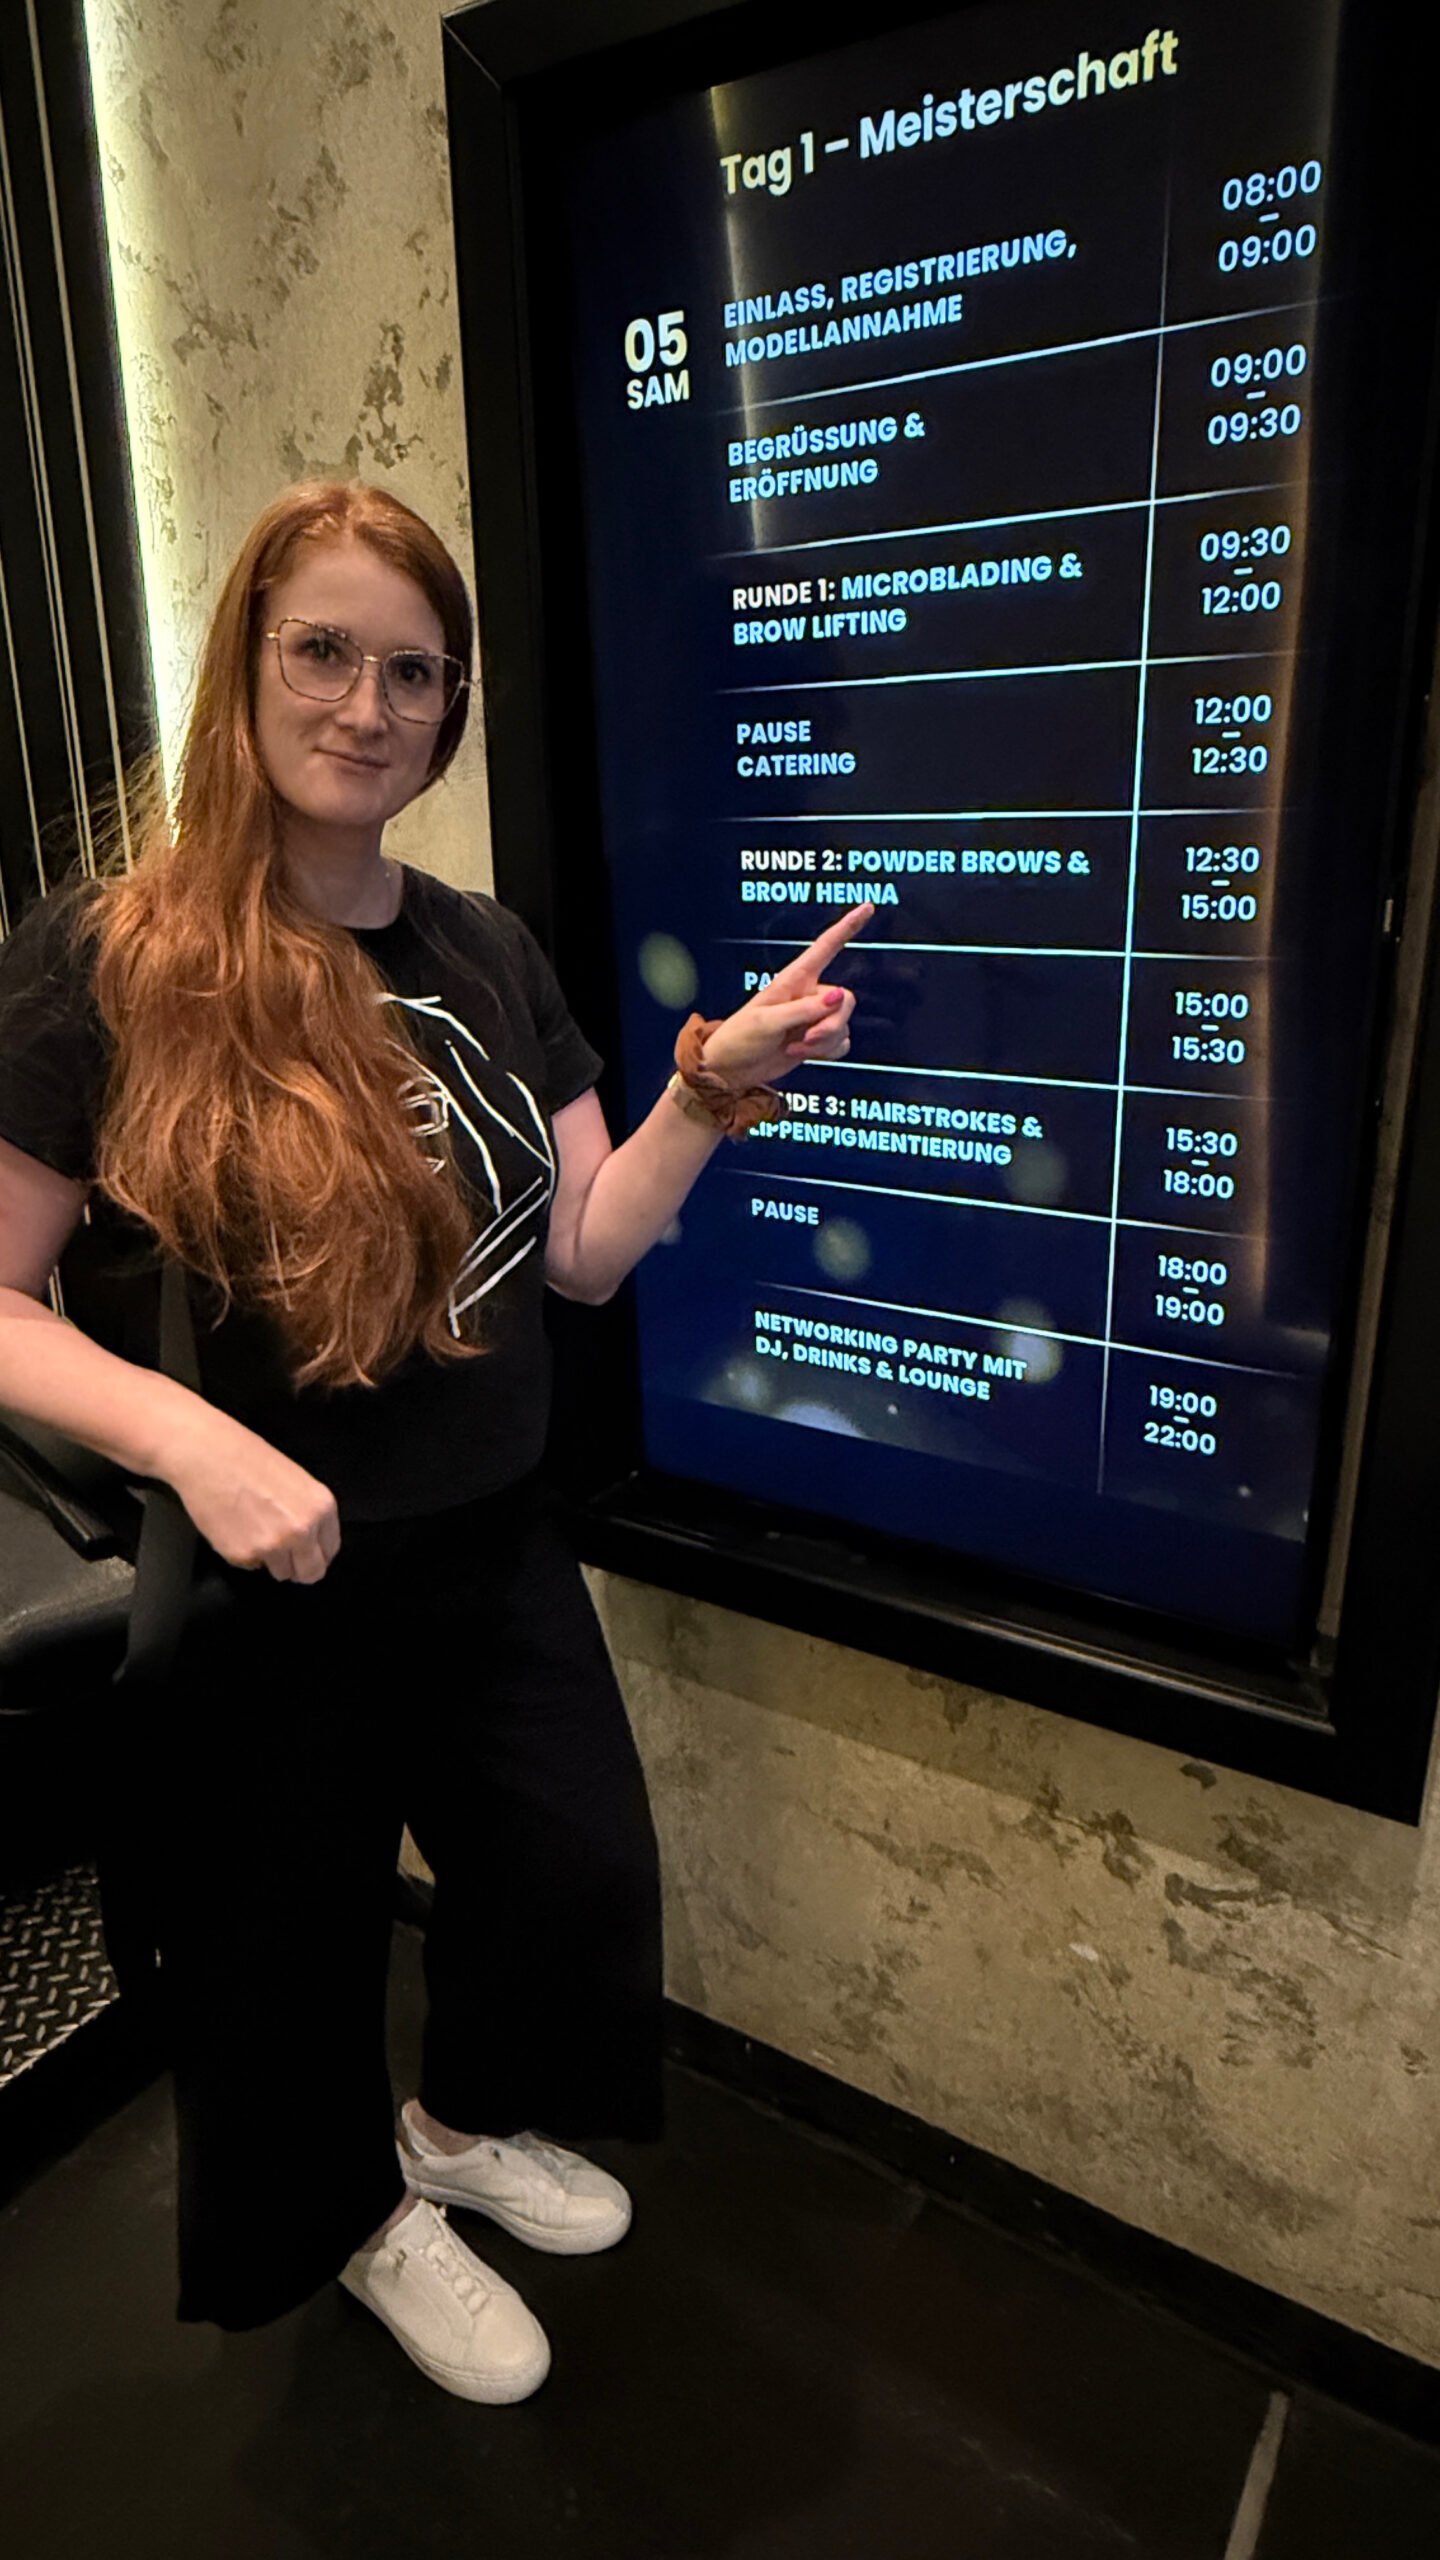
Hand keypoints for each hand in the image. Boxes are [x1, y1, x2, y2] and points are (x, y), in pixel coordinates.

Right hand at [163, 1407, 340, 1582]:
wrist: (208, 1455)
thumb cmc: (249, 1459)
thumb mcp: (297, 1482)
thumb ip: (309, 1515)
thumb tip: (310, 1544)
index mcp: (321, 1509)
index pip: (329, 1552)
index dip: (316, 1553)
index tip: (306, 1552)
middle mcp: (301, 1532)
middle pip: (310, 1573)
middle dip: (298, 1568)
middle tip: (283, 1553)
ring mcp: (272, 1547)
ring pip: (280, 1573)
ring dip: (270, 1559)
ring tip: (253, 1529)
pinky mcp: (242, 1556)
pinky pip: (250, 1566)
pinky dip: (244, 1553)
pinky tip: (234, 1527)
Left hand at [697, 903, 872, 1090]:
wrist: (730, 1070)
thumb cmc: (739, 1039)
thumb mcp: (767, 1021)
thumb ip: (803, 1009)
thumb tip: (837, 997)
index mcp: (793, 980)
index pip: (825, 946)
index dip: (847, 926)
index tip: (868, 907)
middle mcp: (808, 995)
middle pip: (845, 1000)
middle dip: (832, 1024)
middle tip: (808, 1038)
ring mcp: (813, 1018)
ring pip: (843, 1025)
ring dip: (824, 1042)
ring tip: (796, 1047)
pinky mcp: (816, 1040)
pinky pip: (841, 1043)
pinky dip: (827, 1053)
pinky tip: (803, 1054)